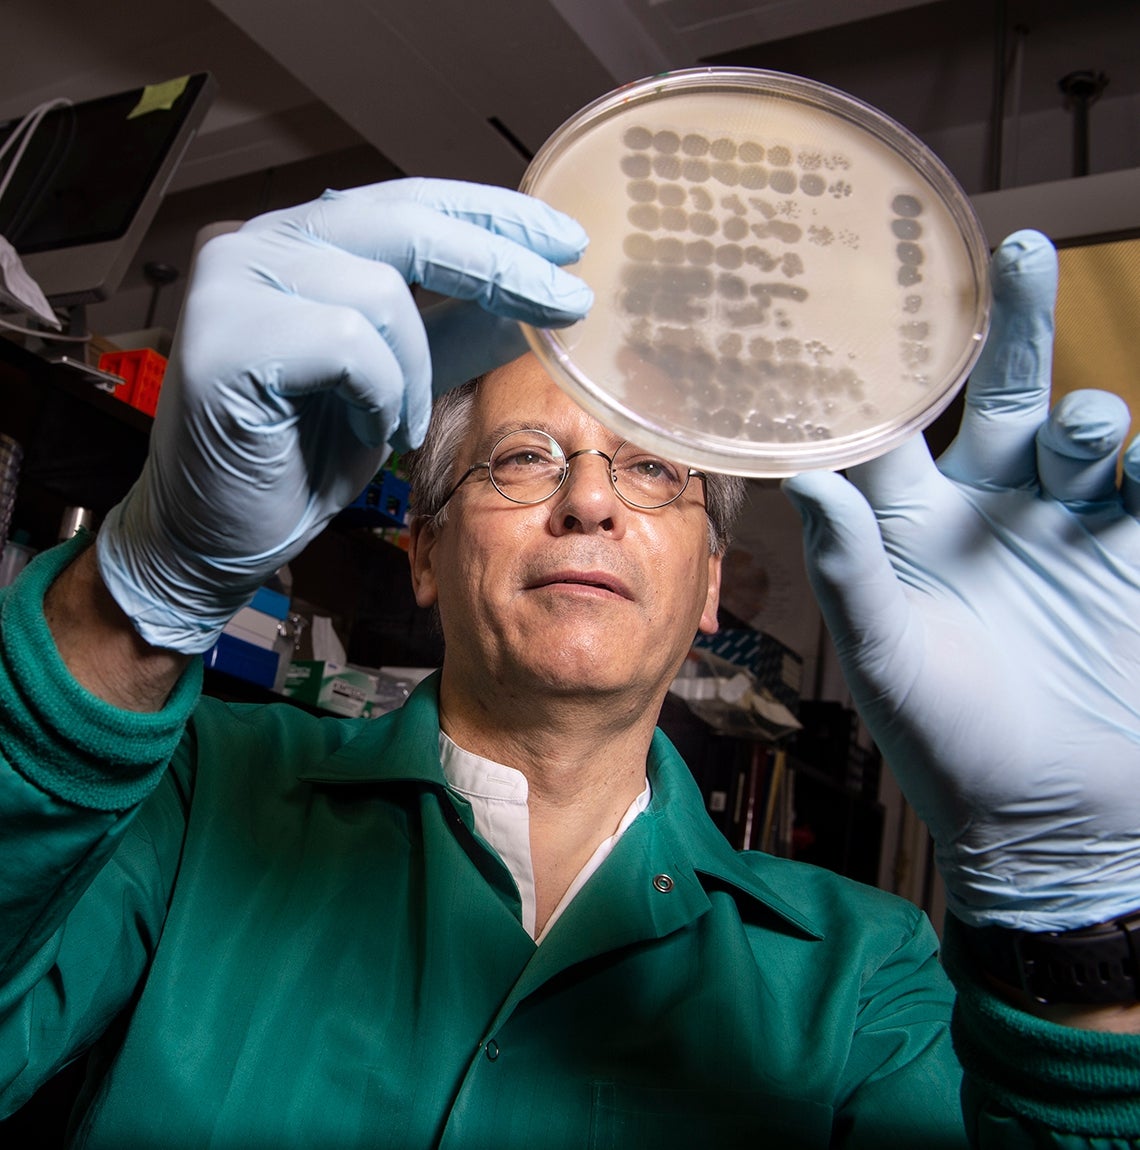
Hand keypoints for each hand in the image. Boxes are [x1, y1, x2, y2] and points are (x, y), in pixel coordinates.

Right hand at [96, 178, 591, 653]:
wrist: (223, 531)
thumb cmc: (301, 455)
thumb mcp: (402, 382)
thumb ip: (456, 332)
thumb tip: (531, 302)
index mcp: (303, 243)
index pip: (411, 203)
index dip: (493, 216)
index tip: (563, 239)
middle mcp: (260, 243)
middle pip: (405, 221)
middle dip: (500, 261)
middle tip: (567, 296)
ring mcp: (232, 283)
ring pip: (379, 291)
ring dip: (417, 369)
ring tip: (404, 420)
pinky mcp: (224, 339)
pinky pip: (347, 344)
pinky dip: (380, 392)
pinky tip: (371, 427)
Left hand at [783, 230, 1139, 930]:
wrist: (1049, 819)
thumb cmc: (946, 742)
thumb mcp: (887, 656)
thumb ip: (851, 568)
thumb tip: (807, 479)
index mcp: (909, 528)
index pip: (884, 430)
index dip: (872, 371)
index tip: (863, 298)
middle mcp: (984, 510)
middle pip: (996, 397)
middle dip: (1012, 327)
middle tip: (1019, 251)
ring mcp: (1064, 529)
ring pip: (1080, 433)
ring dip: (1086, 418)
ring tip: (1083, 432)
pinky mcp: (1132, 557)